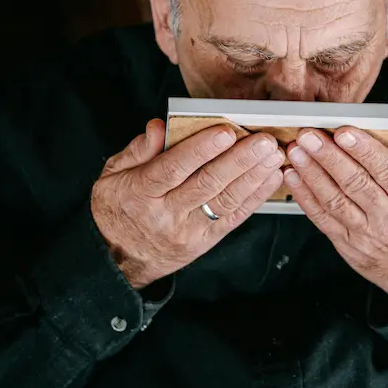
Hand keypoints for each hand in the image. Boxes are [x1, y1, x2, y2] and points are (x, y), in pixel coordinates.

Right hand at [91, 119, 283, 288]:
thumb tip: (158, 127)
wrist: (119, 260)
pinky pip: (234, 217)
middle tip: (263, 141)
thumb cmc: (118, 208)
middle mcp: (166, 213)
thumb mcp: (112, 176)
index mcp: (141, 192)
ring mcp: (189, 230)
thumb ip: (137, 150)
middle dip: (239, 160)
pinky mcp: (206, 240)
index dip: (201, 149)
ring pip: (226, 200)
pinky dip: (256, 197)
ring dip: (254, 176)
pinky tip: (271, 178)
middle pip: (207, 183)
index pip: (173, 168)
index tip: (226, 131)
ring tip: (274, 155)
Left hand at [284, 126, 387, 308]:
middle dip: (329, 157)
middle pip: (355, 183)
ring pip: (334, 200)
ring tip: (297, 152)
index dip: (364, 150)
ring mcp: (364, 233)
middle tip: (309, 136)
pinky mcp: (346, 243)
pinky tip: (293, 177)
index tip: (345, 132)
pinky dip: (305, 197)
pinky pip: (322, 219)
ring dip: (311, 174)